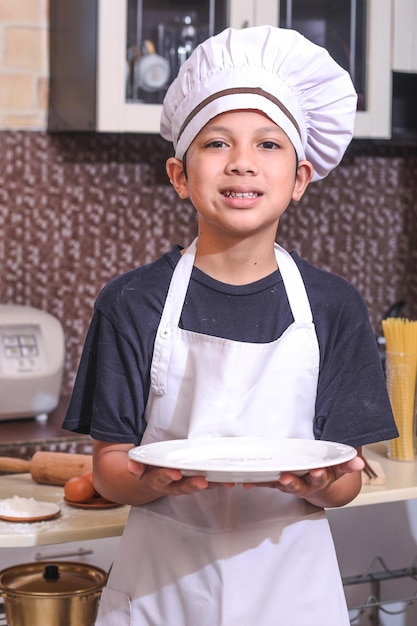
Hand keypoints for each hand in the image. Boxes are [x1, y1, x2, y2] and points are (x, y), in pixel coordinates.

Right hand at [127, 460, 233, 497]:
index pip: (161, 478)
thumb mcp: (137, 466)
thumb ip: (136, 464)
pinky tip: (229, 481)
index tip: (175, 473)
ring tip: (223, 483)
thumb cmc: (146, 470)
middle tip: (202, 481)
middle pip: (182, 487)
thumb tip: (134, 468)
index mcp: (156, 479)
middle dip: (192, 485)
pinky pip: (206, 484)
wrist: (146, 483)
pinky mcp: (193, 483)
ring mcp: (183, 486)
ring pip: (198, 488)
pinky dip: (218, 484)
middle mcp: (171, 486)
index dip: (167, 475)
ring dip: (211, 486)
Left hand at [241, 455, 364, 507]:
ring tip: (263, 479)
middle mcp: (304, 485)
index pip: (321, 478)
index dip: (319, 475)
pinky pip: (266, 483)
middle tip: (286, 478)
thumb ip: (347, 463)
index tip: (318, 471)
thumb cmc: (327, 472)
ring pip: (281, 485)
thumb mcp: (338, 468)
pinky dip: (257, 482)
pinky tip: (247, 481)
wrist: (318, 486)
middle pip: (298, 486)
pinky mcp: (277, 483)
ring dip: (272, 483)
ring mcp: (290, 485)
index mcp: (320, 479)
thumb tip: (358, 461)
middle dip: (292, 483)